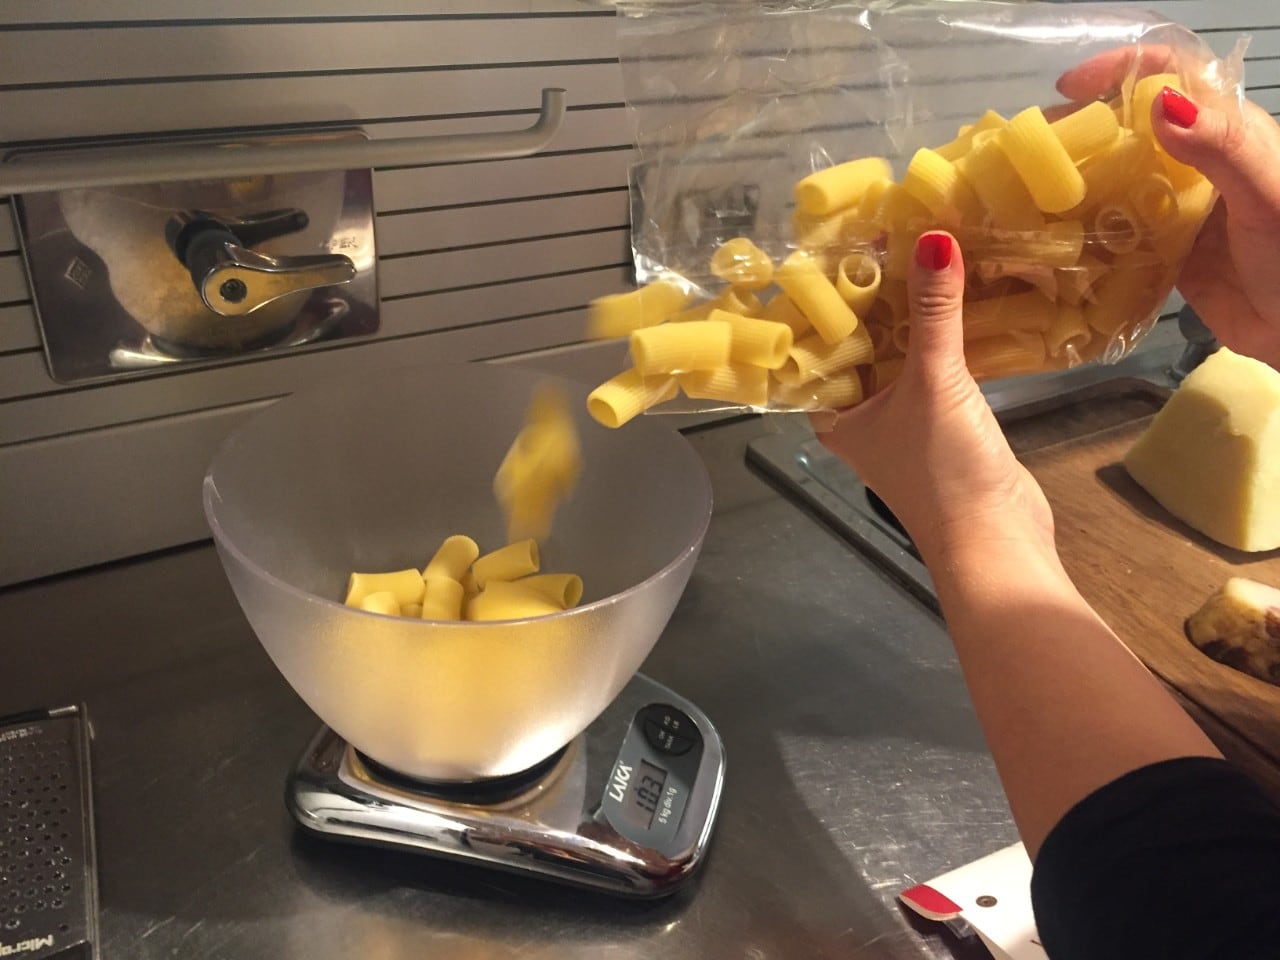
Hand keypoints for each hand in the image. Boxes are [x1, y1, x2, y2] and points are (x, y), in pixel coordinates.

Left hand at [810, 232, 1056, 566]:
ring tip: (926, 247)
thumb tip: (933, 238)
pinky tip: (959, 294)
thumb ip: (933, 311)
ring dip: (914, 311)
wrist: (997, 538)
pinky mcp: (942, 422)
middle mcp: (859, 413)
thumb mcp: (935, 381)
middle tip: (892, 228)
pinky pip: (934, 365)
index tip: (844, 238)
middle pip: (863, 341)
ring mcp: (901, 419)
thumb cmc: (944, 469)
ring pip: (900, 351)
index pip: (818, 340)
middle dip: (879, 293)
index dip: (830, 292)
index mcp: (833, 411)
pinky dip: (943, 334)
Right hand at [1058, 50, 1279, 367]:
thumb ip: (1221, 147)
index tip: (1069, 88)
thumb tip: (1160, 104)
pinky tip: (1055, 237)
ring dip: (1077, 180)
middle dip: (1082, 128)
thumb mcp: (1266, 195)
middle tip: (1034, 149)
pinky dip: (1087, 230)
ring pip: (1118, 179)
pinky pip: (1118, 231)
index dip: (1121, 70)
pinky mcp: (1165, 251)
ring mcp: (1178, 209)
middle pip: (1132, 127)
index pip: (1172, 77)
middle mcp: (1198, 163)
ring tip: (1030, 191)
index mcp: (1227, 133)